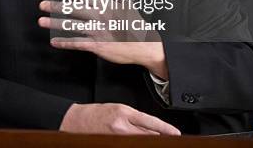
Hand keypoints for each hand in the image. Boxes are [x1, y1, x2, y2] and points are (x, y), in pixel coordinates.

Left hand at [38, 0, 168, 78]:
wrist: (146, 46)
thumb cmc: (135, 24)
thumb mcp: (127, 3)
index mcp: (105, 5)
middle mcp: (99, 17)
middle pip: (74, 10)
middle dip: (57, 7)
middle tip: (41, 5)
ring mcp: (98, 32)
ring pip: (73, 26)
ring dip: (56, 24)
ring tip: (41, 21)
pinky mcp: (98, 46)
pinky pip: (78, 44)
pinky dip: (66, 43)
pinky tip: (54, 42)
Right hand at [60, 103, 180, 134]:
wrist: (77, 121)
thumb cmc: (96, 113)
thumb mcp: (118, 109)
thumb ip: (134, 117)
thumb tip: (152, 127)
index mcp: (124, 112)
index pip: (150, 122)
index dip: (165, 129)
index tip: (176, 133)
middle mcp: (122, 126)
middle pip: (149, 135)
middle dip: (160, 137)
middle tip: (169, 139)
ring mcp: (118, 137)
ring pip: (142, 141)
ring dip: (150, 141)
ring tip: (156, 140)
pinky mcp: (114, 143)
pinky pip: (131, 144)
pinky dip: (138, 143)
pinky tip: (140, 142)